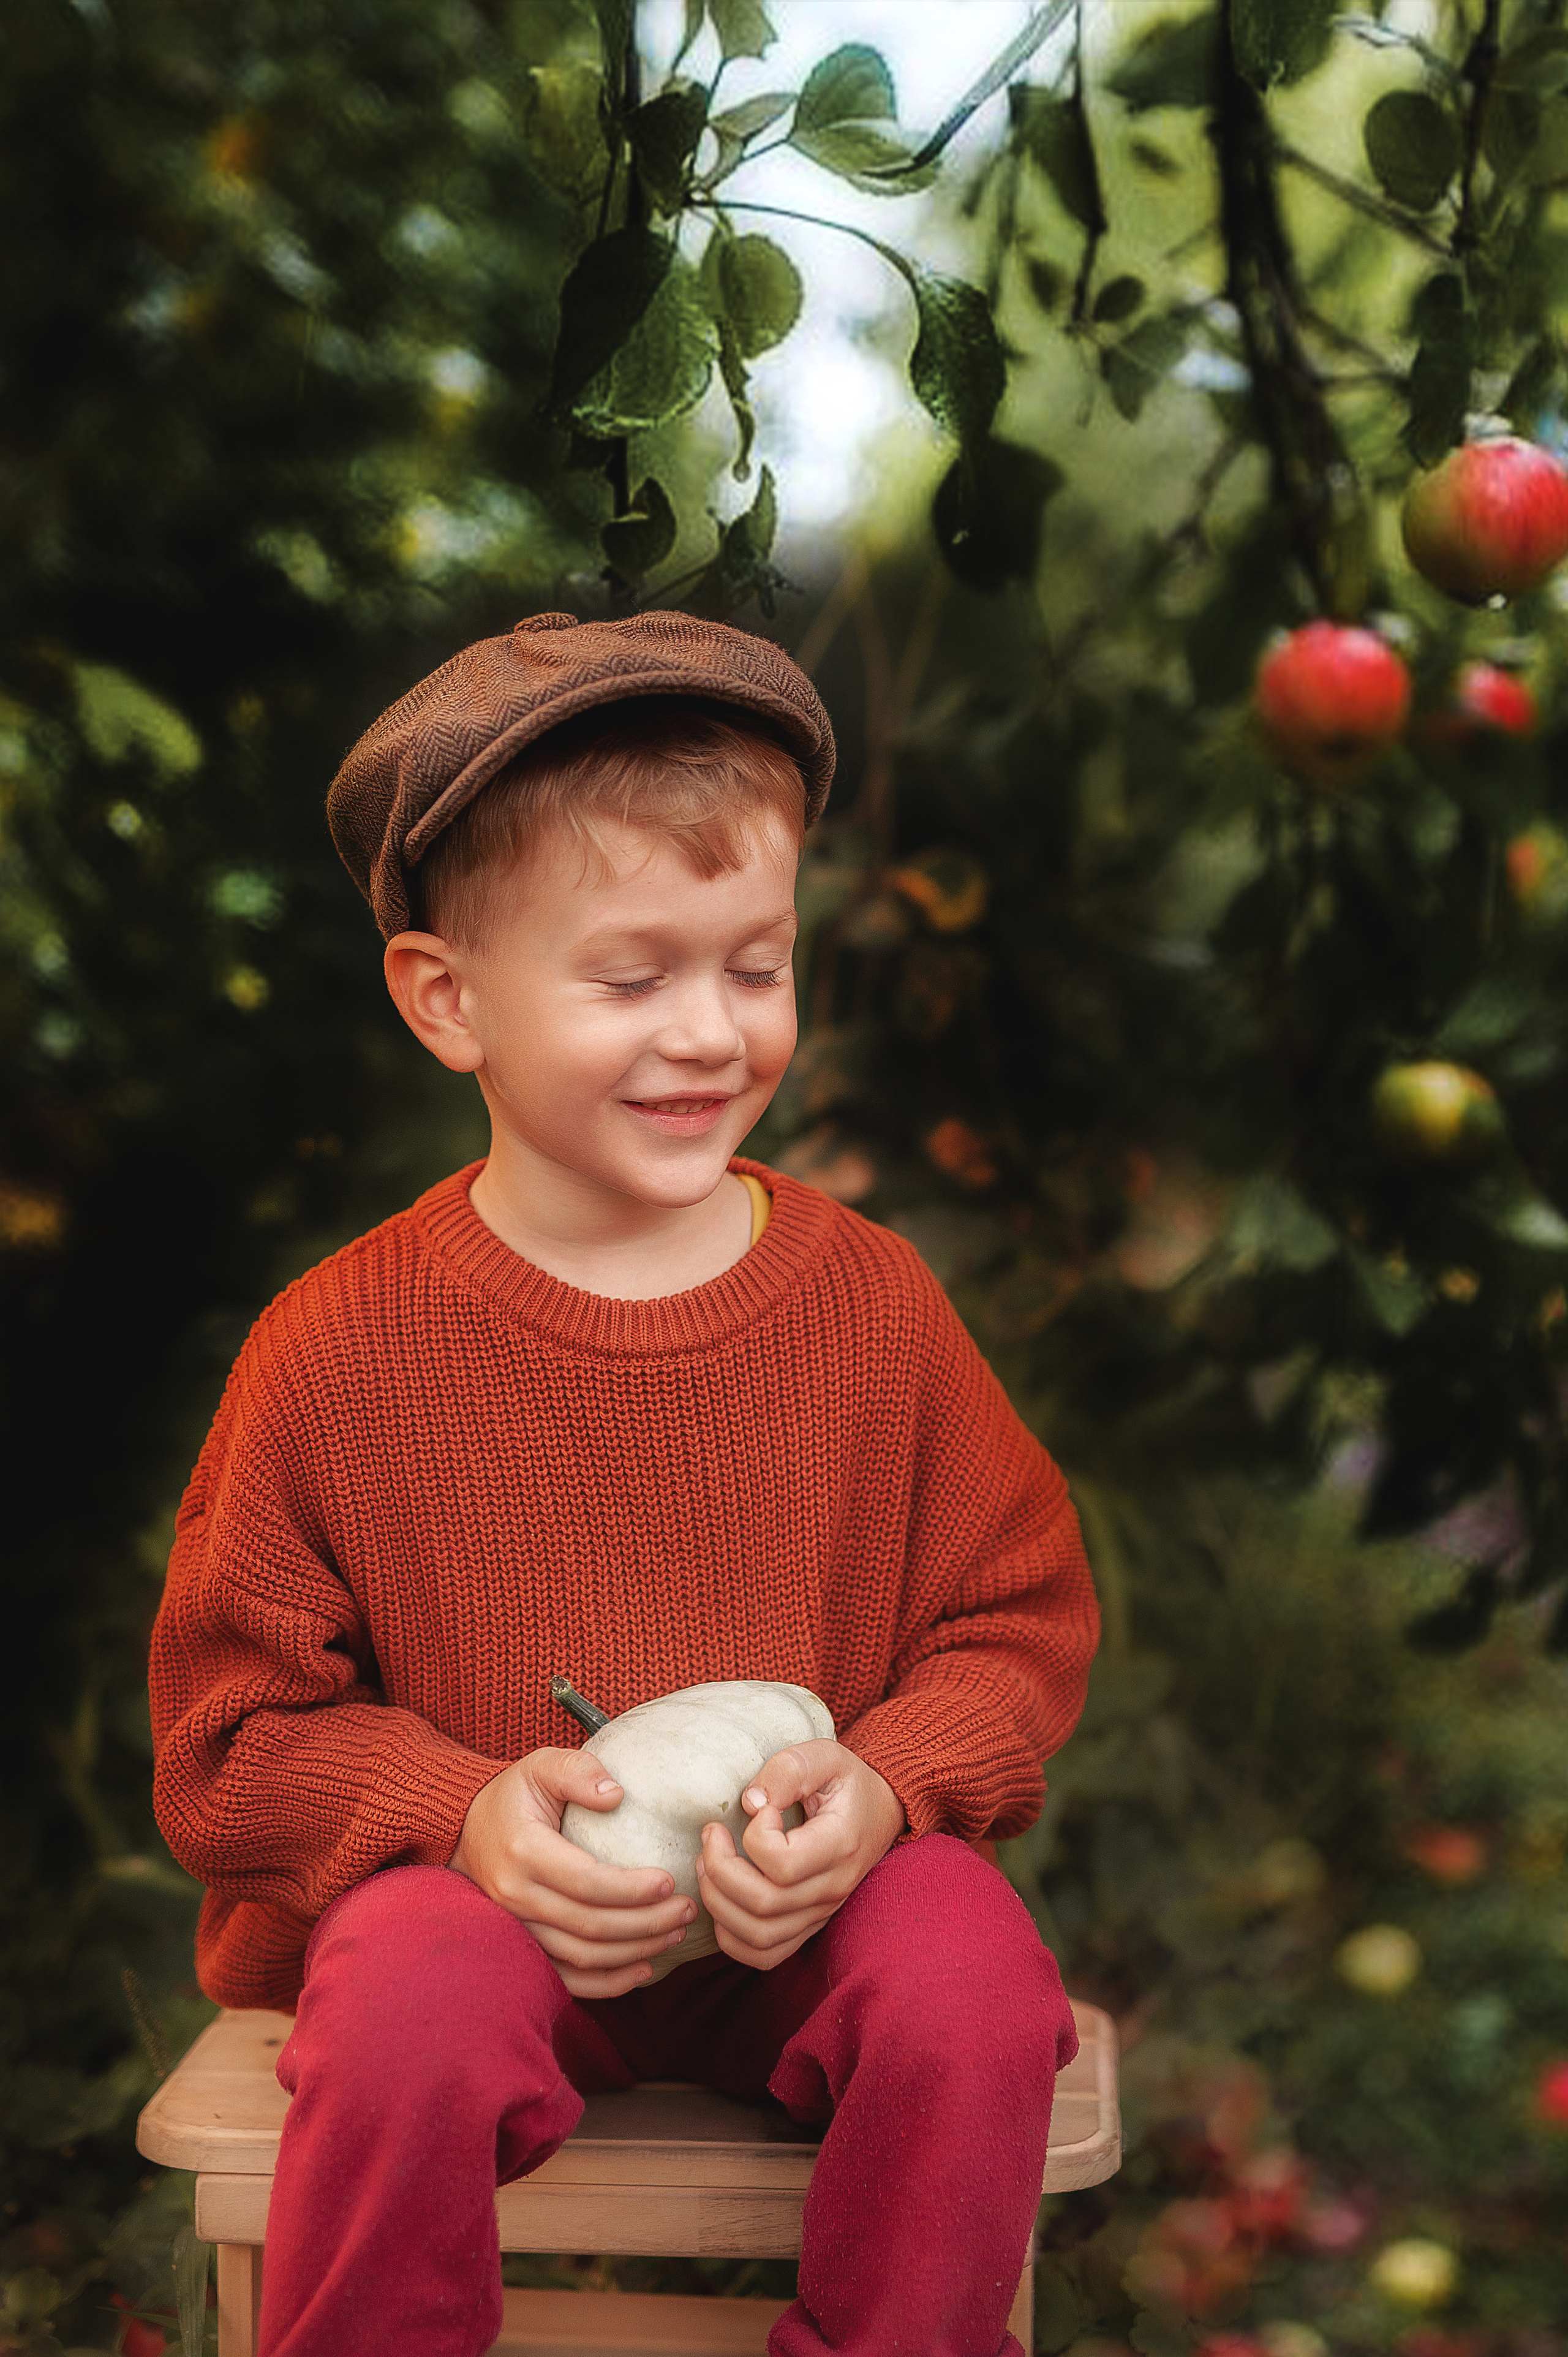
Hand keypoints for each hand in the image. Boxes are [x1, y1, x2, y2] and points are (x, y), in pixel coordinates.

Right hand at [448, 1748, 695, 1997]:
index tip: (670, 1881)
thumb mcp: (542, 1766)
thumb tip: (616, 1794)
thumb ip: (578, 1771)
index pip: (586, 1882)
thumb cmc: (514, 1795)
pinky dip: (606, 1983)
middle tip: (687, 1910)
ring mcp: (517, 1927)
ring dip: (634, 1952)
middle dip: (646, 1923)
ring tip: (675, 1934)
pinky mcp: (523, 1945)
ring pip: (582, 1956)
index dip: (632, 1888)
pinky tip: (642, 1969)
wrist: (467, 1830)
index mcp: (524, 1851)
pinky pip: (566, 1977)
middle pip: (591, 1926)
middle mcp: (516, 1896)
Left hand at [696, 1740, 905, 1971]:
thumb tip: (749, 1803)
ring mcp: (821, 1913)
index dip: (755, 1837)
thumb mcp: (825, 1756)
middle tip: (711, 1834)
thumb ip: (788, 1770)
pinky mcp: (808, 1926)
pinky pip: (763, 1955)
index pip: (784, 1864)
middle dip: (720, 1870)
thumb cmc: (847, 1782)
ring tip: (707, 1863)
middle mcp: (833, 1887)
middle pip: (763, 1904)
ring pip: (758, 1936)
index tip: (758, 1809)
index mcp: (840, 1844)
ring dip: (718, 1903)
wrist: (880, 1812)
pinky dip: (730, 1936)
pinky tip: (721, 1898)